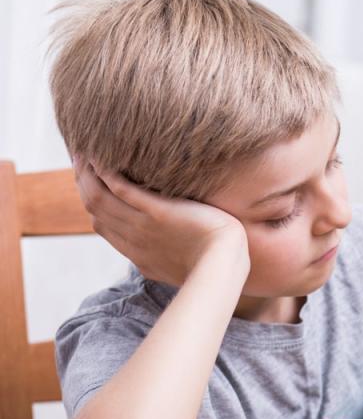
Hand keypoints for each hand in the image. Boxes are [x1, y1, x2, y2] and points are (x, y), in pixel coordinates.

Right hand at [73, 156, 249, 286]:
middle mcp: (133, 239)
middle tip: (81, 158)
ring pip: (100, 197)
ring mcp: (143, 225)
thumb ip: (160, 257)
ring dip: (88, 173)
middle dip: (84, 182)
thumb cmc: (213, 265)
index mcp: (137, 254)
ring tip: (85, 150)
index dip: (93, 203)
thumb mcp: (178, 268)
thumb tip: (152, 255)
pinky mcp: (157, 212)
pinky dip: (107, 172)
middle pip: (95, 208)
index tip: (91, 184)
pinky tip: (102, 156)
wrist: (225, 265)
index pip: (101, 224)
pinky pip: (122, 189)